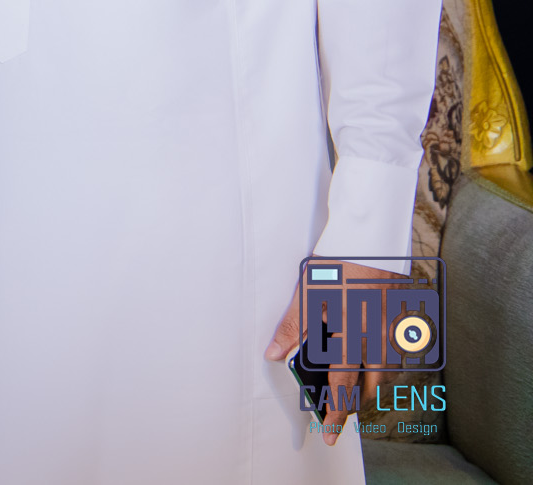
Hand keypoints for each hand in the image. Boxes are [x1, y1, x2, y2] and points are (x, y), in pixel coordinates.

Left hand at [264, 259, 400, 444]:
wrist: (371, 240)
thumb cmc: (337, 264)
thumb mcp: (307, 293)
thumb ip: (292, 326)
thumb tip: (274, 353)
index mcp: (351, 335)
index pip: (342, 385)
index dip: (336, 412)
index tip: (330, 433)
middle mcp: (376, 339)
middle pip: (370, 386)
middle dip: (355, 404)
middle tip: (341, 415)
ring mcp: (391, 331)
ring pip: (385, 372)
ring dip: (370, 386)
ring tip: (353, 394)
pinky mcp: (399, 320)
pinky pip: (393, 353)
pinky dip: (381, 364)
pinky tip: (370, 361)